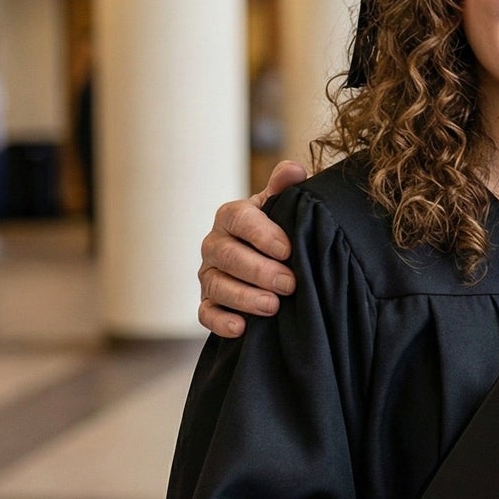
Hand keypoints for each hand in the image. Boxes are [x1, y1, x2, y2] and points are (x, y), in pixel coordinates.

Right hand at [198, 160, 307, 336]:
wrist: (270, 260)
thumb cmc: (278, 230)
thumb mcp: (282, 208)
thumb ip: (285, 189)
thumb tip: (293, 170)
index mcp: (232, 217)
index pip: (239, 219)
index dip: (262, 234)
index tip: (287, 249)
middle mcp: (215, 244)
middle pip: (228, 256)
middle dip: (259, 271)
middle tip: (289, 283)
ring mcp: (209, 274)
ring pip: (217, 286)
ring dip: (244, 297)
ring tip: (273, 306)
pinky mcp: (208, 302)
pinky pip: (205, 314)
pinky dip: (221, 322)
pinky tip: (241, 328)